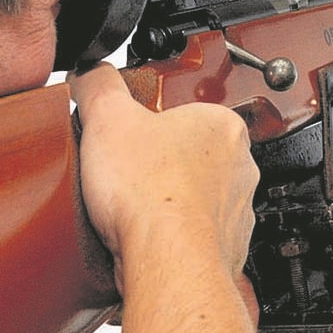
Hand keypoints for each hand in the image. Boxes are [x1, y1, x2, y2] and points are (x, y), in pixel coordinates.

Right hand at [69, 64, 257, 287]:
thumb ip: (99, 86)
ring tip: (136, 207)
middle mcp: (241, 167)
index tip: (133, 136)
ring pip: (198, 198)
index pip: (188, 112)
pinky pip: (196, 237)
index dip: (153, 124)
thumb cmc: (151, 194)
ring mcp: (238, 211)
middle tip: (130, 171)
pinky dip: (174, 239)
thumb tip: (91, 73)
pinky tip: (148, 237)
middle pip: (194, 156)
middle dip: (162, 164)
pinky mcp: (228, 249)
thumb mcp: (107, 117)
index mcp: (222, 126)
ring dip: (170, 203)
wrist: (168, 259)